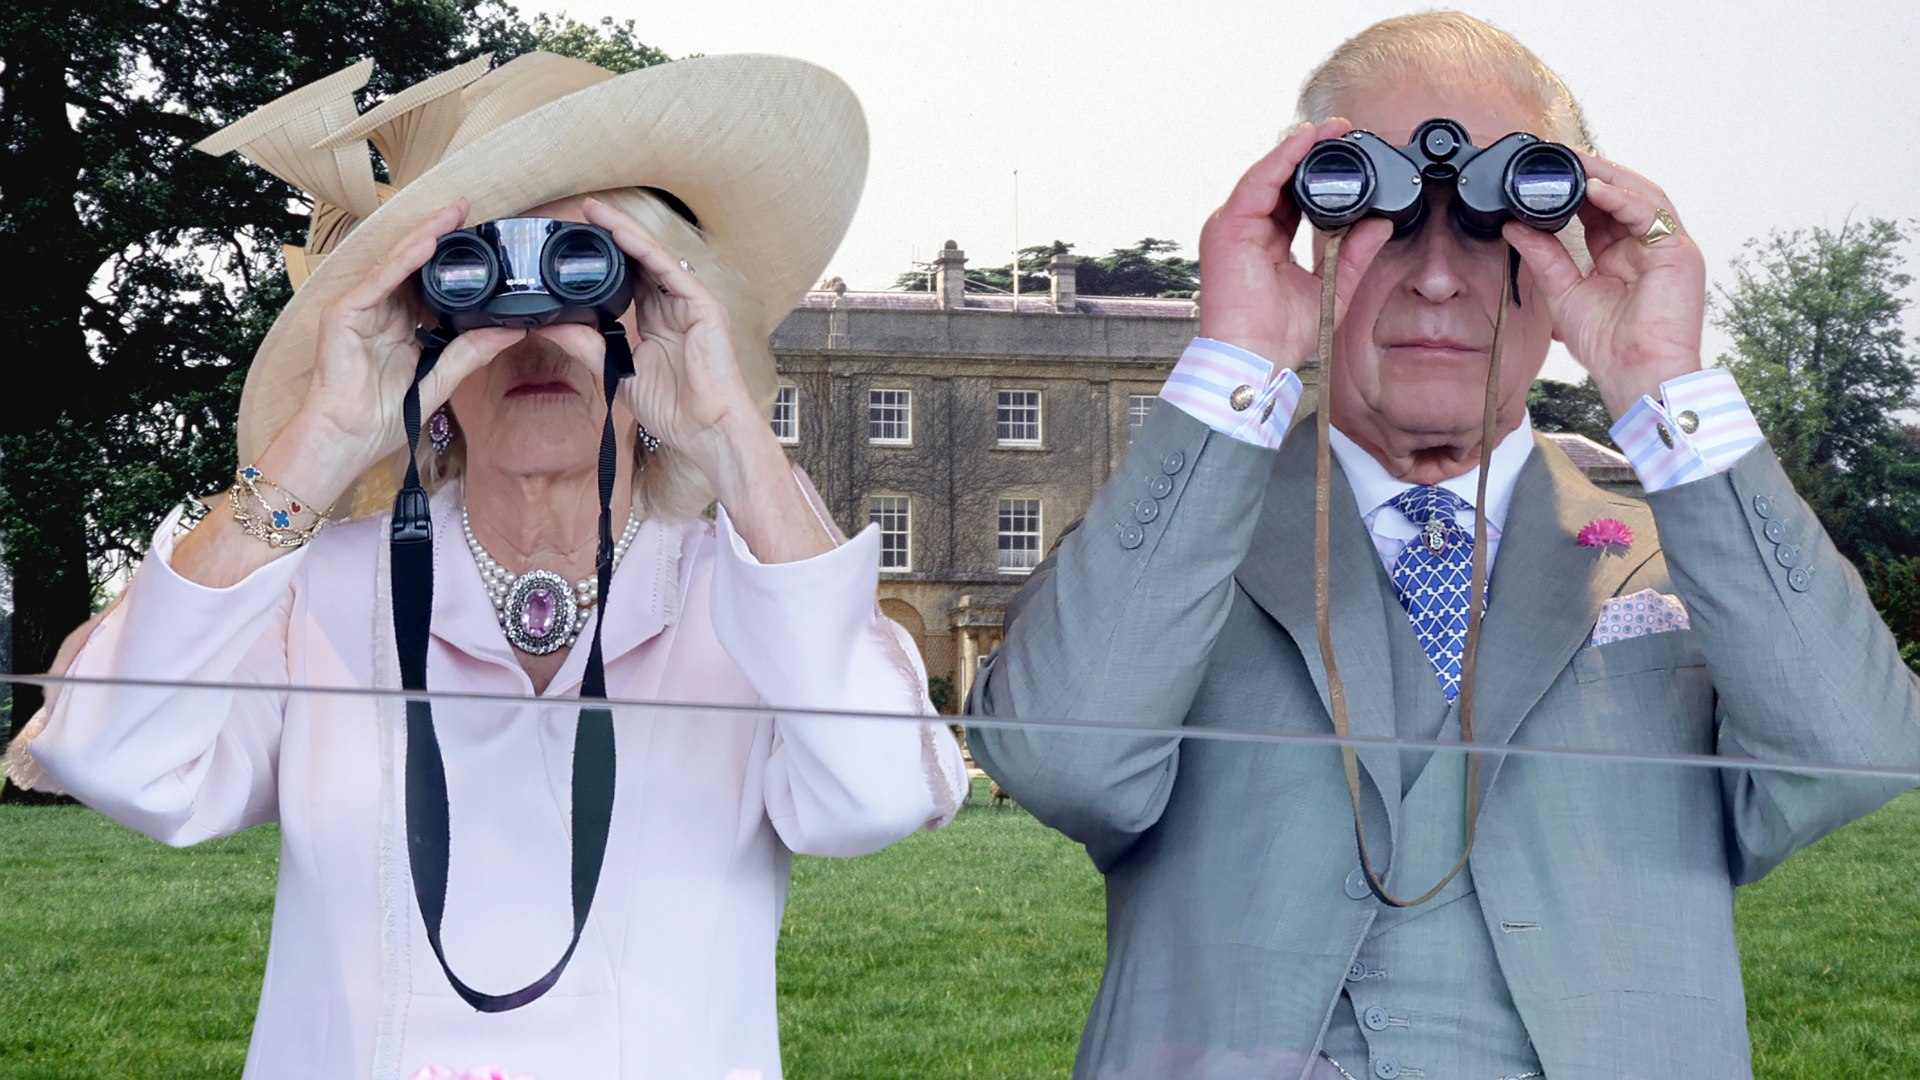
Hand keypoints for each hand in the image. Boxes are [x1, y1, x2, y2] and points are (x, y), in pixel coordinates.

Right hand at [296, 198, 524, 500]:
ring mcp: (360, 309)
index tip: (481, 241)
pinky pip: (381, 279)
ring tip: (453, 213)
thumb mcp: (440, 378)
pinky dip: (404, 260)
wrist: (349, 438)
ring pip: (397, 263)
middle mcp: (380, 311)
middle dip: (439, 235)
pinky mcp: (345, 312)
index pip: (428, 283)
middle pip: (412, 265)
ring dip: (425, 236)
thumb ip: (471, 352)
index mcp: (401, 326)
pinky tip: (427, 242)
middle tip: (468, 208)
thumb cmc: (382, 417)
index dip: (451, 261)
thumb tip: (511, 330)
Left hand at [575, 196, 772, 481]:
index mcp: (658, 321)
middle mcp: (675, 306)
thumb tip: (553, 327)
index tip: (576, 240)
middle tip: (582, 211)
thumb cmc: (673, 408)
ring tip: (597, 212)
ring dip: (625, 232)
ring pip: (654, 257)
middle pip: (641, 260)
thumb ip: (588, 347)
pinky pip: (669, 269)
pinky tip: (622, 234)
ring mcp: (691, 303)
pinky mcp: (703, 305)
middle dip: (613, 234)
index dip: (606, 258)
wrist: (705, 428)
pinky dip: (645, 249)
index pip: (629, 279)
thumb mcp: (619, 372)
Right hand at [1198, 119, 1394, 366]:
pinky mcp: (1227, 226)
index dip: (1318, 173)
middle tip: (1343, 130)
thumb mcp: (1331, 287)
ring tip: (1328, 130)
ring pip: (1267, 174)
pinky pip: (1257, 182)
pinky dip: (1281, 159)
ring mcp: (1233, 226)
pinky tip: (1303, 143)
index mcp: (1267, 242)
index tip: (1347, 152)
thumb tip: (1379, 224)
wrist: (1255, 357)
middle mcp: (1247, 229)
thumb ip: (1353, 254)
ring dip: (1298, 148)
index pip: (1292, 197)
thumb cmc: (1280, 334)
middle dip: (1310, 152)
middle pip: (1279, 179)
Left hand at [1503, 155, 1705, 418]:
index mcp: (1620, 256)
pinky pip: (1650, 213)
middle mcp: (1645, 247)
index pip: (1599, 211)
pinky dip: (1622, 198)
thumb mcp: (1564, 293)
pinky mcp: (1679, 252)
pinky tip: (1594, 190)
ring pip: (1640, 195)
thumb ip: (1543, 257)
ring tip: (1576, 164)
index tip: (1545, 175)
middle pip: (1622, 196)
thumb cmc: (1609, 345)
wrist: (1636, 373)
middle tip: (1560, 157)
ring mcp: (1665, 247)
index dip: (1575, 190)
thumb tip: (1513, 227)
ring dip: (1607, 177)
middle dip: (1592, 174)